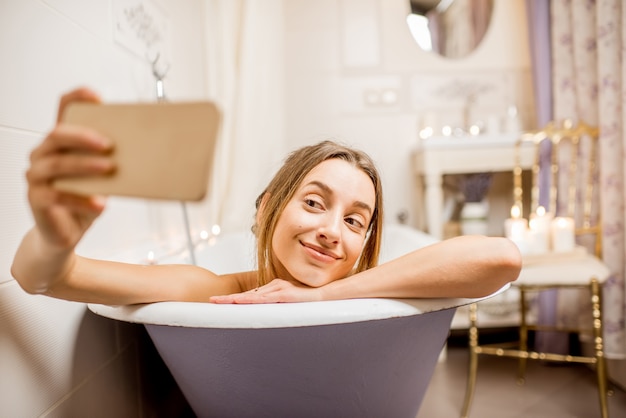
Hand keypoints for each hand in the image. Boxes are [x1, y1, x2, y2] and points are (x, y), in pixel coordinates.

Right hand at [27, 88, 114, 250]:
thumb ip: (110, 161)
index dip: (77, 99)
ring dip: (85, 166)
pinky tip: (100, 204)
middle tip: (109, 144)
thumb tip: (142, 151)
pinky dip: (82, 199)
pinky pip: (57, 196)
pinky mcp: (36, 199)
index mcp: (60, 142)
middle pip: (57, 135)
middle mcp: (43, 154)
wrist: (68, 232)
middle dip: (84, 137)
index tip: (96, 96)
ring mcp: (36, 176)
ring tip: (108, 169)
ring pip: (57, 164)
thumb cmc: (85, 199)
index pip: (63, 110)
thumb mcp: (102, 177)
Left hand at [210, 278, 323, 303]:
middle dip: (228, 299)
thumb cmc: (308, 299)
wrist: (325, 296)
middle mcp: (273, 286)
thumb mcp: (288, 301)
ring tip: (220, 302)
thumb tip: (264, 308)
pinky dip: (251, 300)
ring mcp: (278, 289)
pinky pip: (264, 298)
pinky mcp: (284, 294)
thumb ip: (276, 303)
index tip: (219, 302)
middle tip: (211, 301)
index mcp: (273, 288)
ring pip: (252, 295)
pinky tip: (241, 302)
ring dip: (235, 300)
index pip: (250, 295)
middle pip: (246, 294)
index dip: (234, 299)